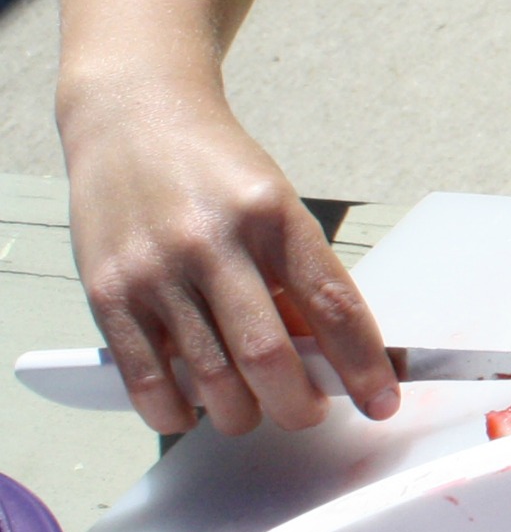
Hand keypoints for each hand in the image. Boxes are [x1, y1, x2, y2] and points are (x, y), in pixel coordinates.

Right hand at [60, 97, 395, 434]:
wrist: (133, 117)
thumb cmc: (214, 169)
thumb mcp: (273, 205)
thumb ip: (294, 276)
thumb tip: (323, 357)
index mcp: (273, 215)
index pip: (333, 306)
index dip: (363, 365)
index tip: (381, 401)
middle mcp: (214, 242)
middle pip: (270, 356)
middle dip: (300, 405)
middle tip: (309, 411)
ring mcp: (157, 270)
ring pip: (212, 379)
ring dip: (242, 414)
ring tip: (252, 408)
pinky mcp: (108, 293)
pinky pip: (147, 380)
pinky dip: (177, 413)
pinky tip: (192, 411)